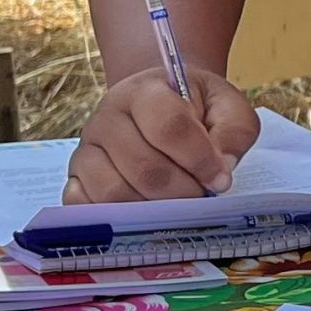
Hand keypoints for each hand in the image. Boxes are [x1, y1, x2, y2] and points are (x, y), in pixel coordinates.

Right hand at [64, 68, 258, 203]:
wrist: (158, 102)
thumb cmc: (194, 106)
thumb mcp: (226, 105)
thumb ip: (234, 130)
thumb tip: (222, 166)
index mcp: (144, 92)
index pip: (168, 127)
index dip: (199, 159)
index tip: (221, 179)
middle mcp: (107, 118)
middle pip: (143, 167)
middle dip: (181, 191)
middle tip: (200, 195)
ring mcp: (86, 149)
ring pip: (114, 193)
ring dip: (153, 208)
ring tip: (175, 203)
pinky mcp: (75, 177)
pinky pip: (84, 207)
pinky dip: (114, 218)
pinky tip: (142, 212)